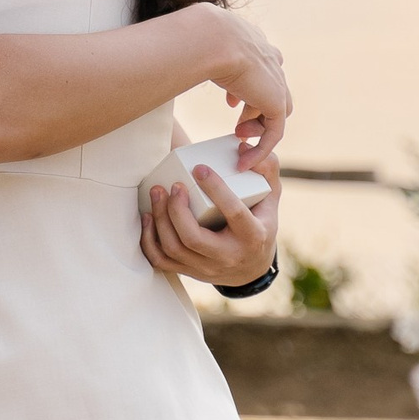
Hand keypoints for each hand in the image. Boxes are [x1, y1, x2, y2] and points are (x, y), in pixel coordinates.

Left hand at [141, 150, 280, 286]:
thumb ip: (265, 169)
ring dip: (160, 220)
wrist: (253, 267)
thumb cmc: (260, 223)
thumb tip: (243, 147)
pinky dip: (149, 240)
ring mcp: (207, 268)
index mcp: (253, 235)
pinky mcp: (190, 272)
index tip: (199, 168)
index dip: (215, 189)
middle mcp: (229, 256)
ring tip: (157, 193)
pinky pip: (161, 261)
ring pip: (174, 249)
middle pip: (193, 238)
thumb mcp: (270, 197)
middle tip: (173, 185)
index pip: (233, 213)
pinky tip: (148, 217)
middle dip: (177, 210)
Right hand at [196, 3, 290, 167]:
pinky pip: (274, 132)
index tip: (231, 102)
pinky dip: (260, 149)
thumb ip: (199, 54)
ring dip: (255, 128)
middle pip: (272, 92)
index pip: (260, 69)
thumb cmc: (197, 38)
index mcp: (254, 42)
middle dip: (254, 110)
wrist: (213, 39)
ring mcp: (277, 80)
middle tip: (237, 126)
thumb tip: (176, 52)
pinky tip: (243, 162)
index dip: (247, 88)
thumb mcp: (200, 44)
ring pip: (275, 113)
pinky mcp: (277, 102)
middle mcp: (269, 59)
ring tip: (236, 136)